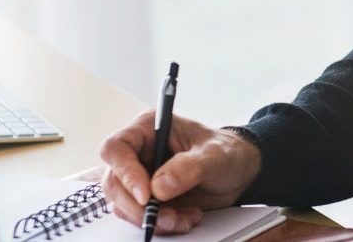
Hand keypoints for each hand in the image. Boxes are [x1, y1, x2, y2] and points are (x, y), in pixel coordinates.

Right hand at [97, 110, 262, 234]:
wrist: (238, 172)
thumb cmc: (227, 152)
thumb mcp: (214, 155)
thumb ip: (188, 168)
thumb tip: (159, 187)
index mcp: (148, 129)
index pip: (117, 148)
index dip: (125, 173)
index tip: (146, 195)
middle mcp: (139, 153)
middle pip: (114, 183)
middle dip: (138, 207)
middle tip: (166, 217)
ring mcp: (142, 177)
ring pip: (125, 205)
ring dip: (153, 218)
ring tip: (183, 218)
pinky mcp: (149, 199)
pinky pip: (142, 217)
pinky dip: (162, 224)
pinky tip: (186, 218)